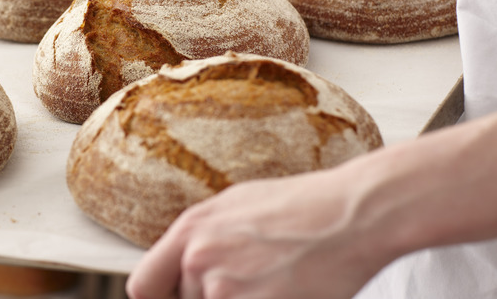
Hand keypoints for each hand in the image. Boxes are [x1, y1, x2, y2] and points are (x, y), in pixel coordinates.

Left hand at [125, 170, 389, 298]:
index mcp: (190, 230)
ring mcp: (225, 288)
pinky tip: (288, 290)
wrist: (353, 214)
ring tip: (276, 281)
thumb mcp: (236, 206)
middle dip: (214, 298)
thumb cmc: (303, 206)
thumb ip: (202, 240)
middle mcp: (199, 259)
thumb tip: (184, 266)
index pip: (142, 287)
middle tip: (253, 280)